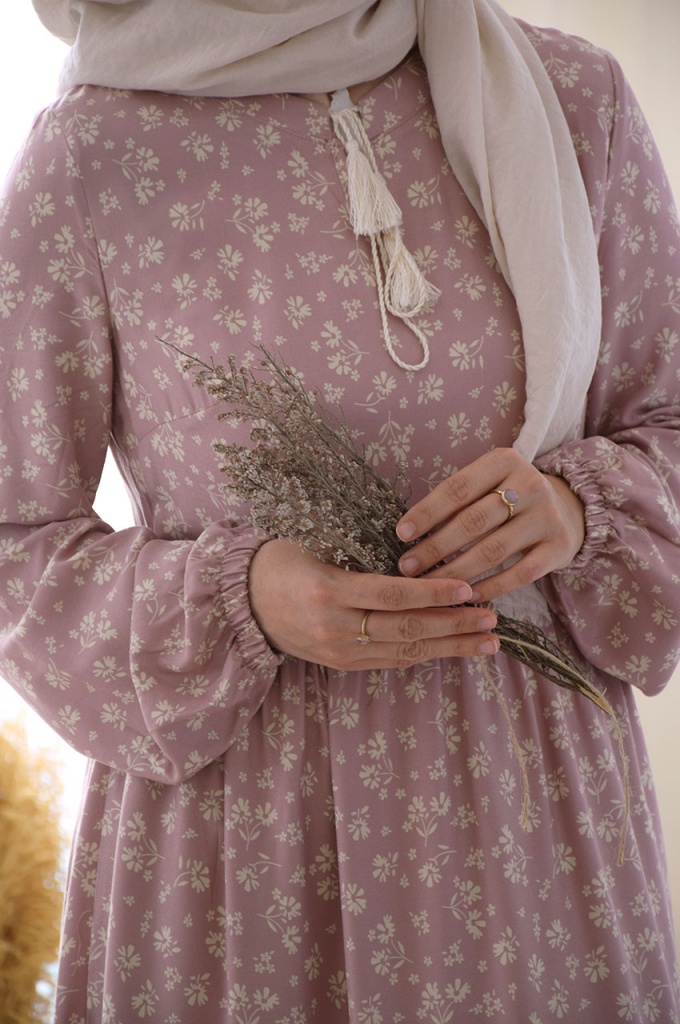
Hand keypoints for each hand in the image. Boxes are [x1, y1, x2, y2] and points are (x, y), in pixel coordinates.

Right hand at [248, 539, 499, 670]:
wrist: (242, 602)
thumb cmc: (282, 562)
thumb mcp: (316, 548)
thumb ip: (361, 558)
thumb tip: (419, 557)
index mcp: (328, 591)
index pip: (390, 596)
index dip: (431, 594)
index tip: (467, 589)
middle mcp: (334, 628)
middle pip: (405, 630)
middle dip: (453, 626)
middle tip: (491, 619)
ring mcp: (337, 652)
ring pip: (404, 651)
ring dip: (450, 647)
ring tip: (487, 641)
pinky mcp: (341, 665)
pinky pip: (390, 660)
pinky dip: (425, 653)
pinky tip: (453, 648)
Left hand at [396, 448, 584, 602]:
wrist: (568, 508)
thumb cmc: (509, 497)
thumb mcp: (487, 483)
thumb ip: (456, 500)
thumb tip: (409, 532)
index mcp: (504, 461)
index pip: (457, 488)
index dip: (427, 513)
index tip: (401, 534)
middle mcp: (529, 485)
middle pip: (472, 521)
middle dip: (435, 547)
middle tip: (407, 567)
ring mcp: (547, 517)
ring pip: (492, 550)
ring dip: (455, 571)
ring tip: (429, 585)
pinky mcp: (559, 547)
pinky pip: (518, 574)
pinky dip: (489, 587)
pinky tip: (466, 596)